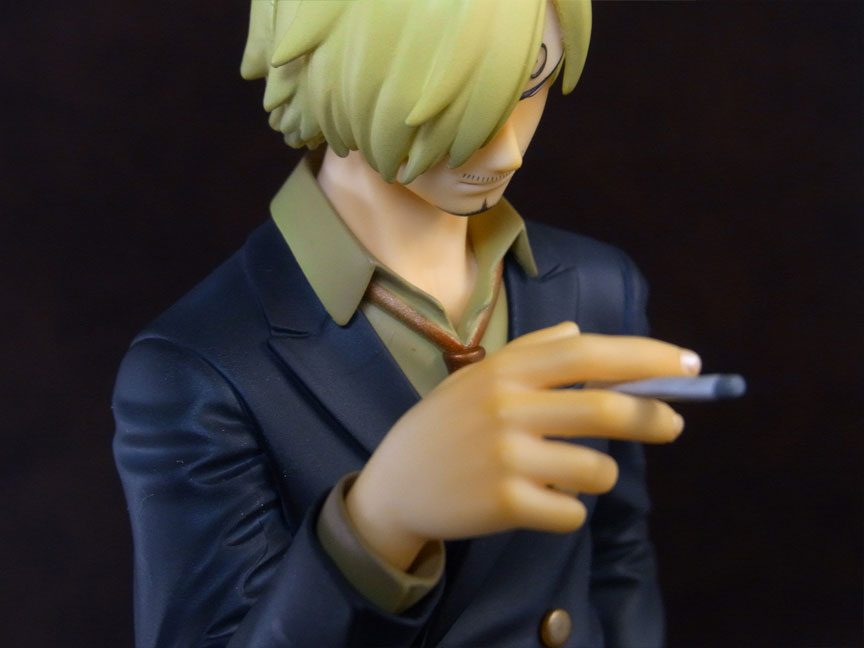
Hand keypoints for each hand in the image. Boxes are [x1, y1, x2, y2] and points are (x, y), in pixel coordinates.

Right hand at [345, 322, 699, 569]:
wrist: (394, 486)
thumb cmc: (443, 426)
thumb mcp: (477, 378)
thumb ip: (529, 352)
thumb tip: (580, 333)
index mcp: (506, 372)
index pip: (588, 354)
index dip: (645, 356)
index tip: (688, 365)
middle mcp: (508, 409)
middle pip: (606, 409)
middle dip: (654, 416)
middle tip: (674, 424)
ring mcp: (507, 458)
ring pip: (597, 470)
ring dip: (597, 474)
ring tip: (565, 474)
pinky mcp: (506, 504)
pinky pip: (573, 512)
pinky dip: (568, 510)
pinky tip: (537, 502)